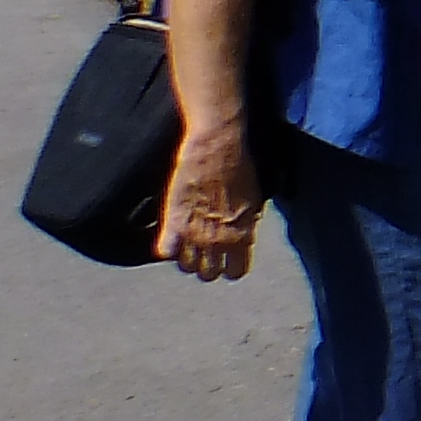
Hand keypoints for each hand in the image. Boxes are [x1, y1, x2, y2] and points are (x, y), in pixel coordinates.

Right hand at [160, 125, 262, 279]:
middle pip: (209, 274)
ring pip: (187, 267)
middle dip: (208, 265)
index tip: (227, 260)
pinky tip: (172, 238)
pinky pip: (167, 251)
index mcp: (242, 235)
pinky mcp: (174, 221)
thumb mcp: (254, 199)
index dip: (231, 267)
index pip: (236, 271)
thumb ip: (247, 223)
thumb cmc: (239, 166)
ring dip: (188, 258)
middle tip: (205, 252)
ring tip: (188, 245)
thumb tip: (246, 233)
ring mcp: (195, 233)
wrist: (216, 146)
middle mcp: (219, 240)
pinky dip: (168, 248)